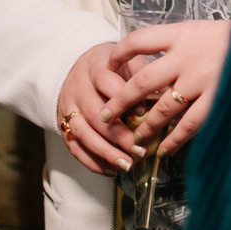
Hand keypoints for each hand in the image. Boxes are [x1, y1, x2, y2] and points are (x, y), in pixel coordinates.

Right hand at [54, 42, 145, 174]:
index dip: (123, 97)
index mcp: (95, 67)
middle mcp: (79, 89)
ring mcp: (69, 108)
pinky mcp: (63, 125)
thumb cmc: (113, 67)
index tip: (145, 112)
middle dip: (118, 135)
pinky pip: (74, 147)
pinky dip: (92, 161)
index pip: (105, 80)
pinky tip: (111, 169)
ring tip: (128, 164)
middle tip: (140, 149)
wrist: (78, 67)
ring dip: (106, 152)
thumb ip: (143, 73)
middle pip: (94, 113)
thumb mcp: (127, 60)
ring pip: (83, 133)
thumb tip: (166, 93)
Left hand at [99, 21, 230, 155]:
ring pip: (162, 108)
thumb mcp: (205, 28)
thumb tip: (153, 58)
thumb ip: (180, 43)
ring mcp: (202, 79)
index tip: (107, 64)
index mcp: (182, 33)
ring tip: (136, 138)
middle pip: (142, 81)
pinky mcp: (217, 98)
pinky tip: (165, 149)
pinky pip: (189, 124)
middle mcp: (188, 56)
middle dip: (120, 101)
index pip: (138, 40)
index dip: (118, 53)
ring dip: (146, 125)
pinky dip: (174, 139)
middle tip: (106, 115)